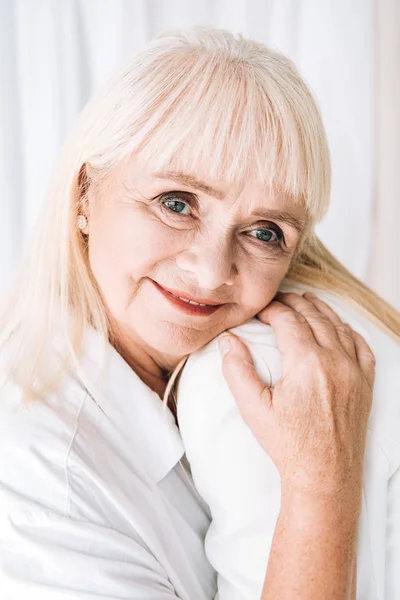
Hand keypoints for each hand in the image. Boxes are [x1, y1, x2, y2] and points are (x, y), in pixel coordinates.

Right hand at [218, 291, 375, 497]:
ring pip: (338, 326)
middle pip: (314, 317)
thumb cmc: (288, 444)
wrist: (324, 475)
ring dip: (321, 311)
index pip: (288, 320)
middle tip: (279, 300)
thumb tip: (228, 341)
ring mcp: (354, 371)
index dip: (272, 309)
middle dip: (294, 304)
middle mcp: (335, 360)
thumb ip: (237, 370)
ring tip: (307, 302)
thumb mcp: (253, 408)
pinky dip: (349, 331)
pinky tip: (340, 328)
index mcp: (307, 362)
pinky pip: (361, 346)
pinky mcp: (365, 384)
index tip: (259, 310)